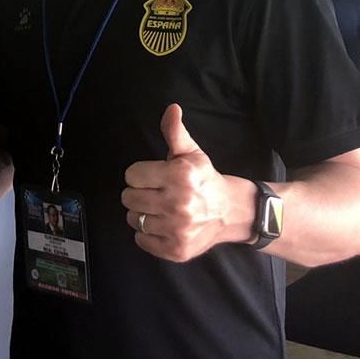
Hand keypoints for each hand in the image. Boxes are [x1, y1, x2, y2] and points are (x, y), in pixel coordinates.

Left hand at [121, 104, 253, 262]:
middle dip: (139, 193)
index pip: (132, 175)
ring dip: (142, 214)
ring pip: (134, 219)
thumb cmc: (205, 180)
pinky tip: (163, 225)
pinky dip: (148, 234)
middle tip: (156, 193)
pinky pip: (141, 240)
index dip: (141, 174)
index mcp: (180, 176)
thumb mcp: (192, 153)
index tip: (154, 177)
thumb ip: (175, 132)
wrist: (230, 212)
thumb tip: (171, 109)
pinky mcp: (176, 249)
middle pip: (129, 198)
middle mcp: (179, 203)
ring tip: (160, 209)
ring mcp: (177, 229)